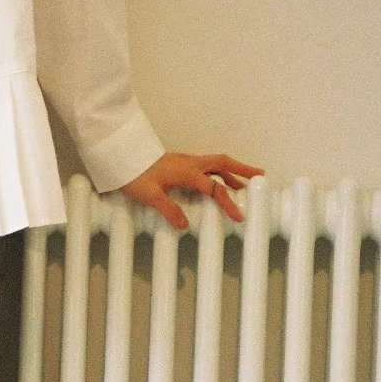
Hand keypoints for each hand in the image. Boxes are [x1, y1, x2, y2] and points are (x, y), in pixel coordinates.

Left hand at [117, 153, 264, 231]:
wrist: (120, 157)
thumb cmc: (133, 175)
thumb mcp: (149, 195)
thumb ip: (168, 209)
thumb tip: (185, 224)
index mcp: (187, 172)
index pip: (214, 188)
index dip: (228, 203)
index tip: (239, 216)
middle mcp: (189, 163)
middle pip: (223, 164)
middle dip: (242, 170)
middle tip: (260, 176)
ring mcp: (184, 161)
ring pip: (214, 163)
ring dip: (230, 171)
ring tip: (243, 184)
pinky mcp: (178, 162)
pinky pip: (204, 166)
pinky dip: (216, 172)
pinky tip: (215, 181)